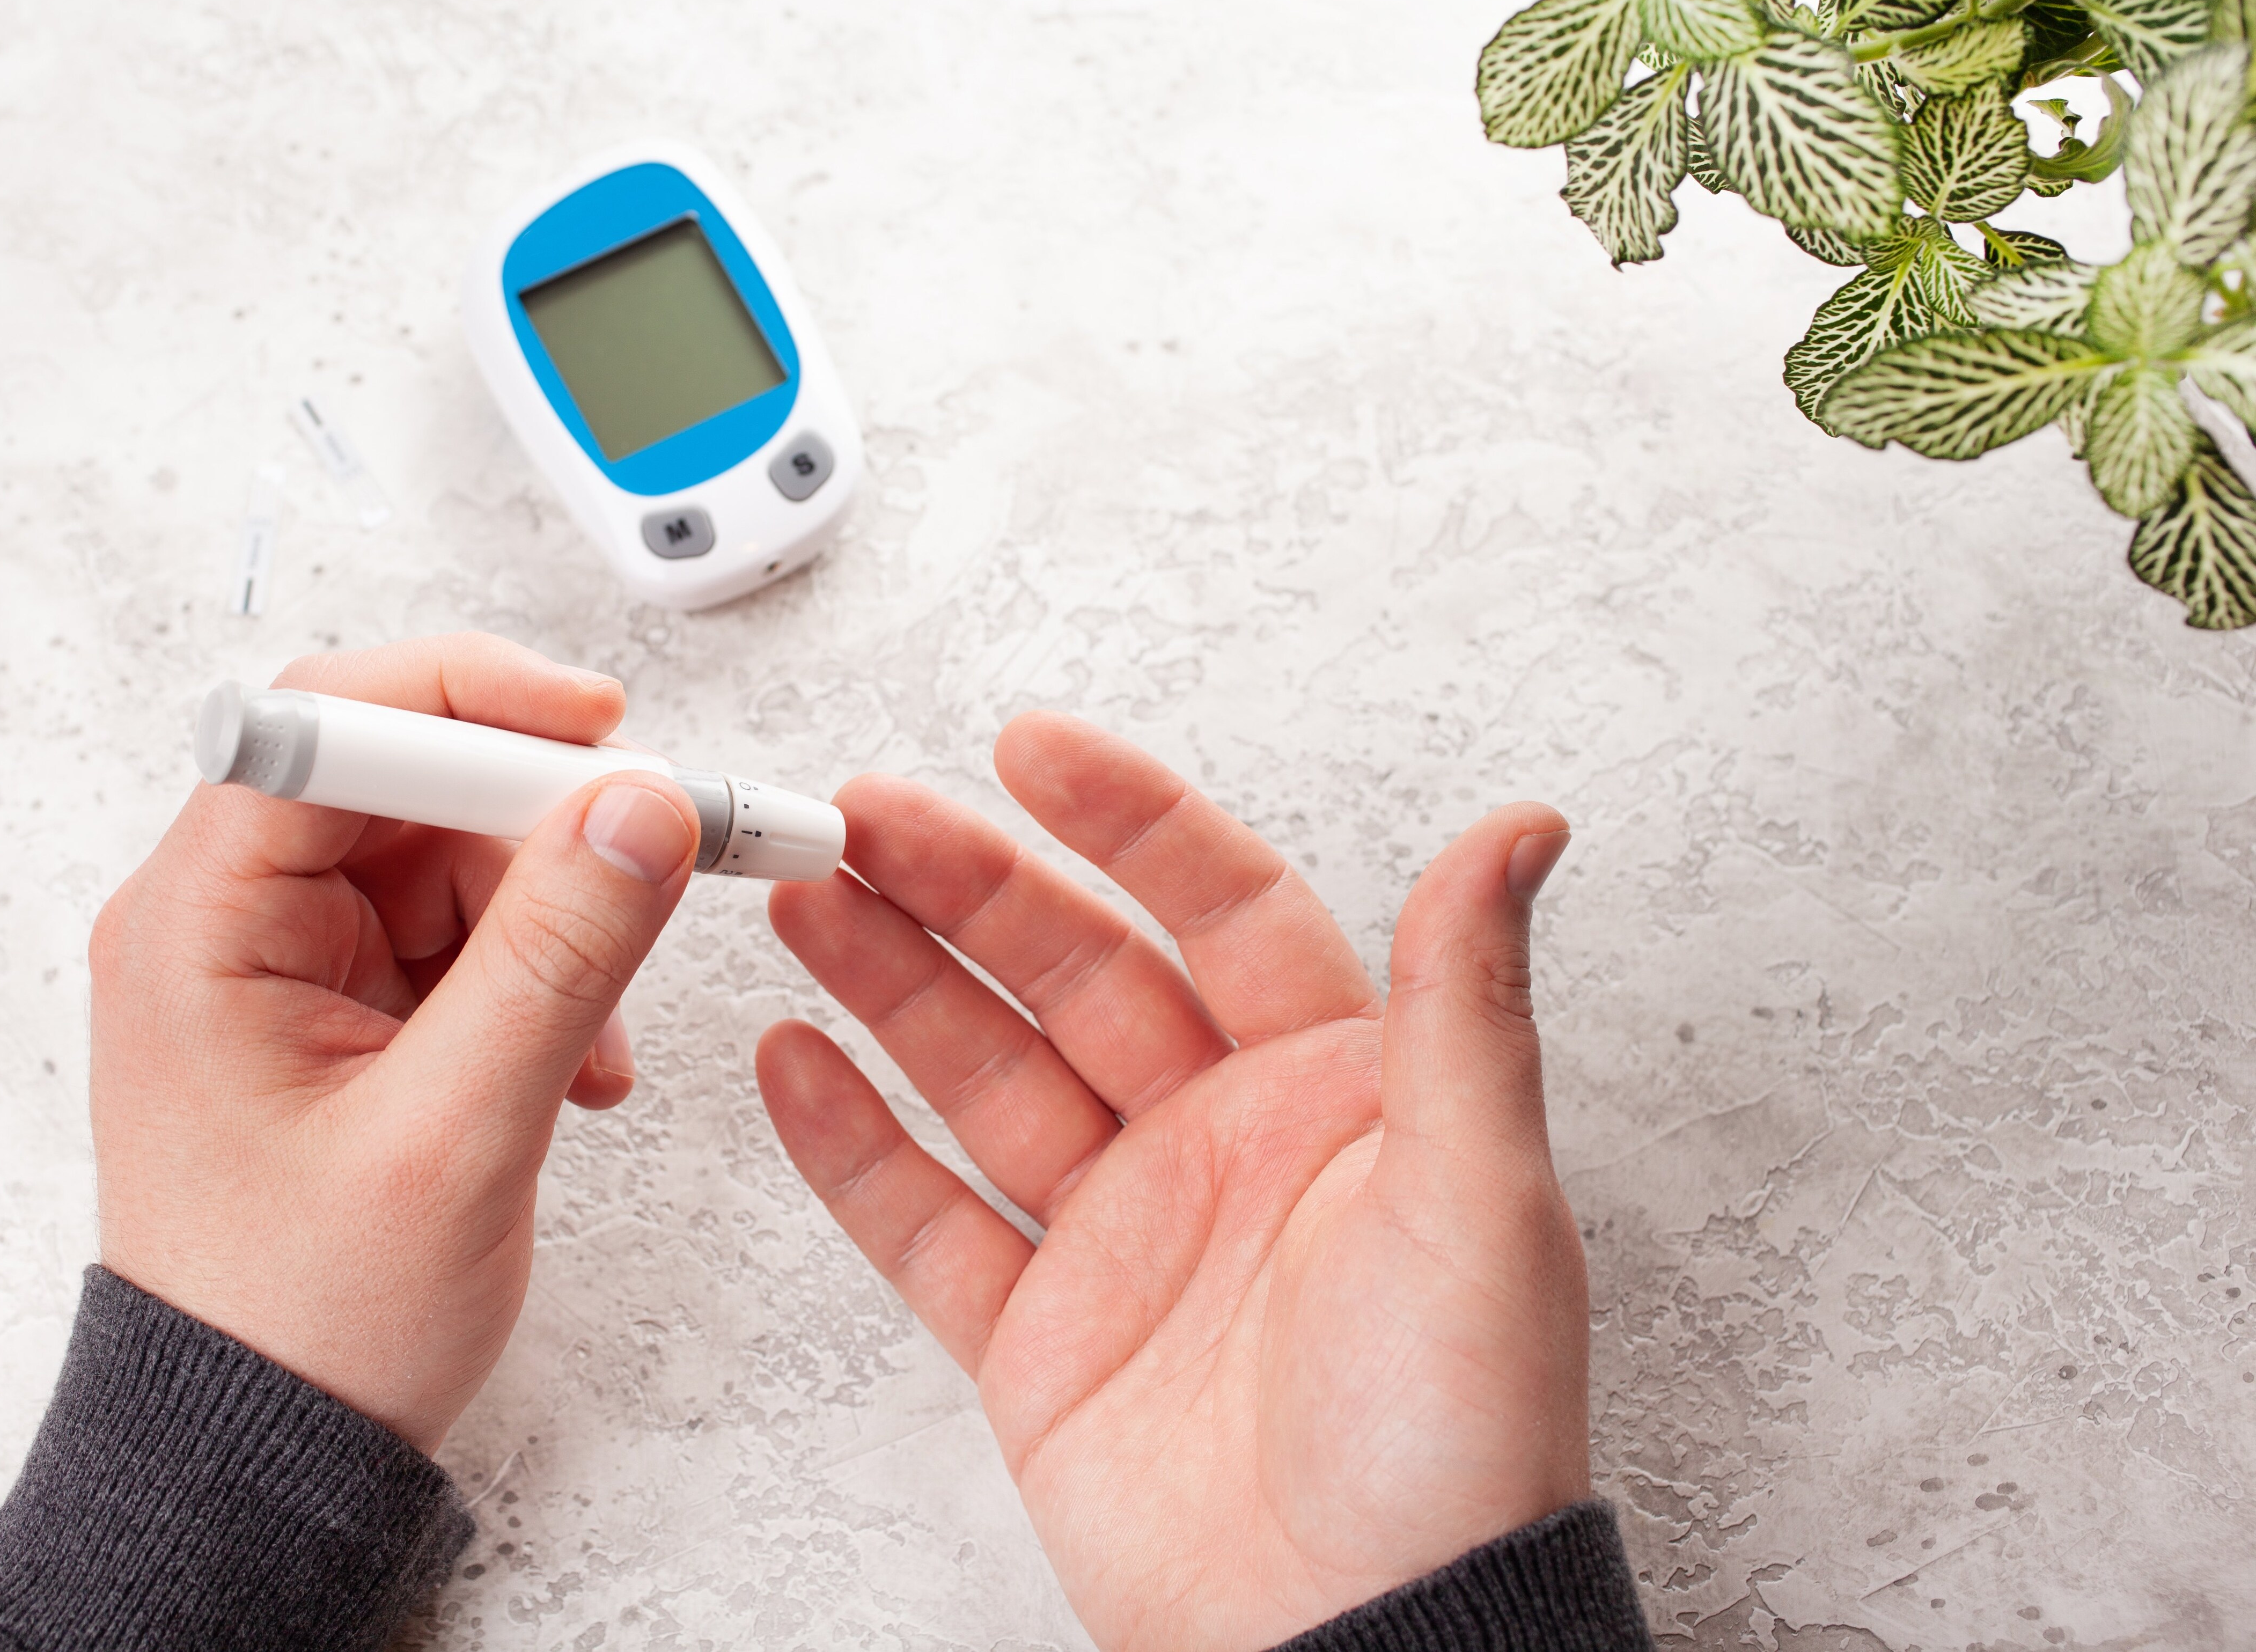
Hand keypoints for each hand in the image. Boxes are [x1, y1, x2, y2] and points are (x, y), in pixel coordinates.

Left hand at [88, 633, 698, 1452]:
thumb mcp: (457, 1133)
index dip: (472, 699)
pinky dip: (534, 979)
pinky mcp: (331, 1009)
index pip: (325, 721)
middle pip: (406, 780)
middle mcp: (221, 920)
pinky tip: (570, 1067)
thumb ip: (556, 955)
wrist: (257, 1458)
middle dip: (540, 832)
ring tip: (590, 1045)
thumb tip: (642, 804)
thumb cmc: (305, 1323)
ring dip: (552, 924)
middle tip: (654, 874)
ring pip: (449, 857)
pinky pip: (455, 933)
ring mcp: (277, 965)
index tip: (602, 732)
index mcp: (195, 924)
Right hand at [755, 714, 1588, 1651]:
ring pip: (985, 1077)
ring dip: (893, 985)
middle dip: (969, 889)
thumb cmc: (1455, 1441)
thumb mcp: (1480, 1199)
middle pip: (1074, 976)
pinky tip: (795, 1063)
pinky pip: (928, 1222)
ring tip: (805, 902)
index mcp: (1330, 1093)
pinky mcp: (1041, 1340)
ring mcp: (1121, 1239)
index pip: (1220, 910)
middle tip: (860, 818)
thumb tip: (1519, 831)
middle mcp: (1219, 1146)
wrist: (1362, 1644)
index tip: (1034, 751)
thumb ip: (1468, 1006)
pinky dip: (854, 1146)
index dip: (1129, 823)